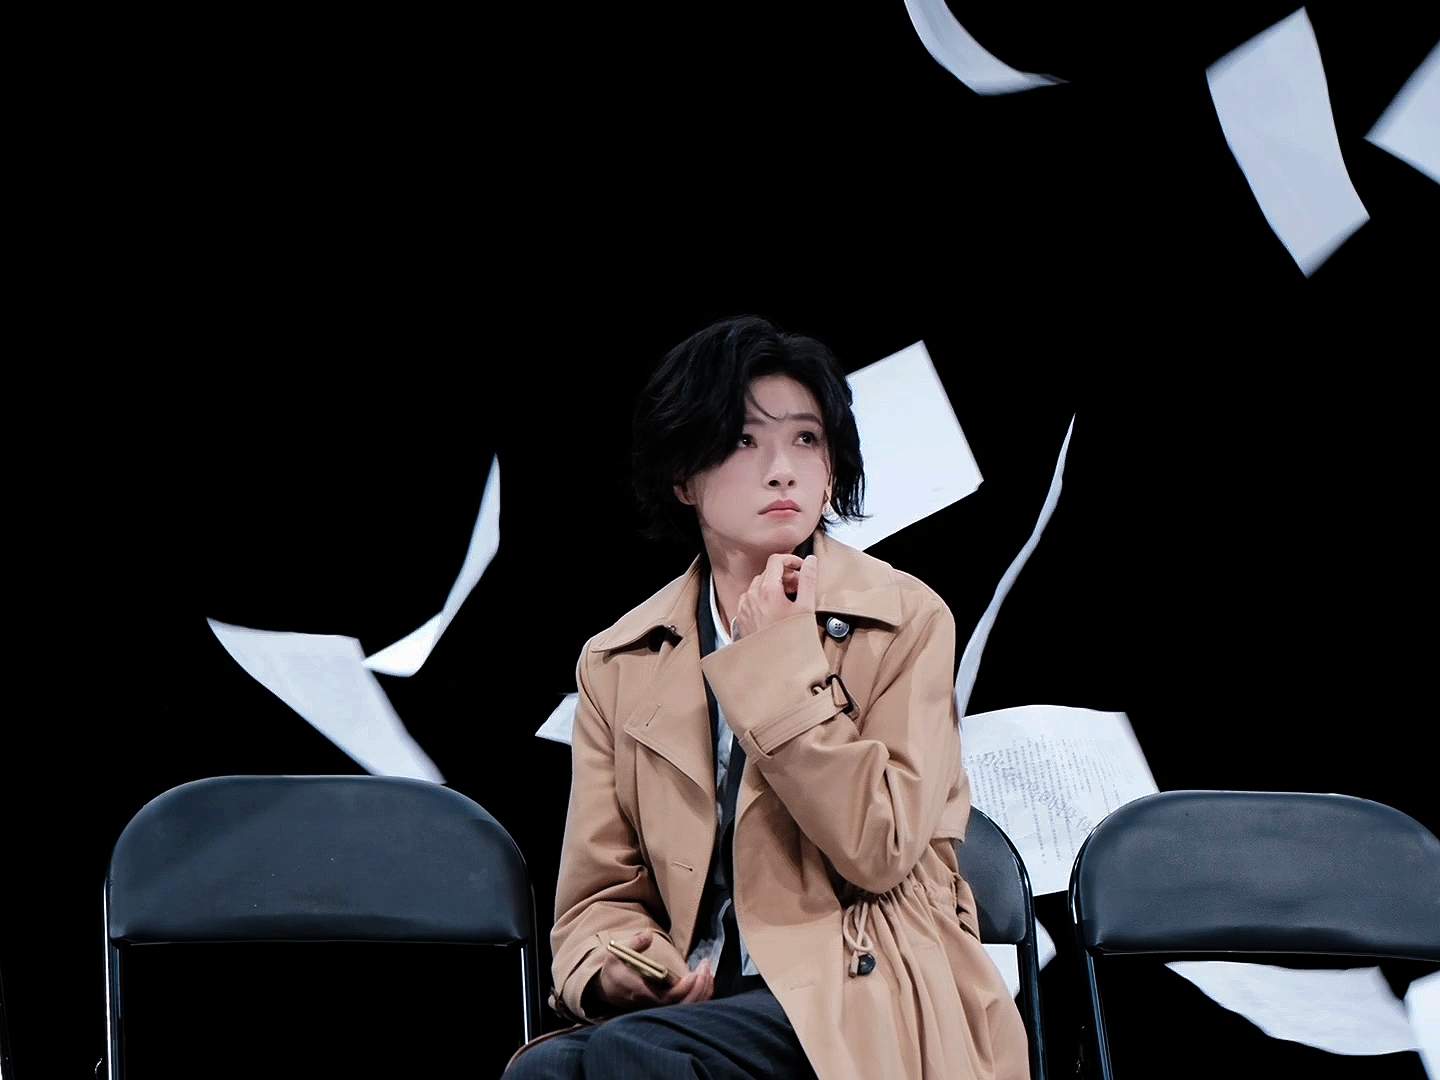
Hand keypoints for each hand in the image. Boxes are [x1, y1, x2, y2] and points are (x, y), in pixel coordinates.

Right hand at [586, 931, 713, 1014]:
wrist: (608, 988)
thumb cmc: (614, 969)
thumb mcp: (617, 952)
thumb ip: (634, 943)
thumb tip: (649, 935)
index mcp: (640, 992)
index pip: (666, 998)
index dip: (683, 989)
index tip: (694, 974)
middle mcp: (652, 1004)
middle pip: (682, 1005)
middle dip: (698, 988)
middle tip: (705, 966)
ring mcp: (659, 1008)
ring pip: (687, 1007)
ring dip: (702, 991)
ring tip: (708, 971)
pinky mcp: (665, 1006)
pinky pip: (687, 1005)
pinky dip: (700, 994)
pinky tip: (707, 980)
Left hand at [734, 553, 817, 638]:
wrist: (772, 666)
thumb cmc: (789, 639)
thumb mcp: (805, 608)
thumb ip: (808, 580)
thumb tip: (811, 561)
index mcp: (767, 589)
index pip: (776, 560)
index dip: (791, 560)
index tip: (801, 567)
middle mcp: (752, 595)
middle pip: (768, 572)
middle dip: (786, 576)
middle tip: (799, 588)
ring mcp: (744, 606)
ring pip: (759, 585)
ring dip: (774, 586)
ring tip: (788, 601)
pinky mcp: (741, 617)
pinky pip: (751, 598)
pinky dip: (763, 598)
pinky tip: (774, 611)